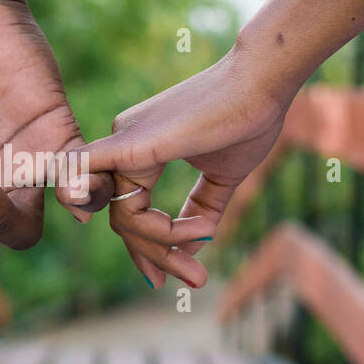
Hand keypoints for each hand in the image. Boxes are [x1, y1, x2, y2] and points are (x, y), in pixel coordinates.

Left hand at [77, 52, 289, 287]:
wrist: (263, 82)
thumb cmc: (248, 119)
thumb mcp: (221, 177)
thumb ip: (201, 211)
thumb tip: (191, 249)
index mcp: (139, 148)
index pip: (130, 210)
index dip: (152, 246)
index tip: (183, 273)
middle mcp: (121, 142)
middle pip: (124, 219)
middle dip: (158, 255)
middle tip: (194, 282)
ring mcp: (122, 141)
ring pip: (124, 217)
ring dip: (162, 247)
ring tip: (200, 259)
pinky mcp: (131, 144)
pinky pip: (101, 189)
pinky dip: (121, 222)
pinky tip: (148, 247)